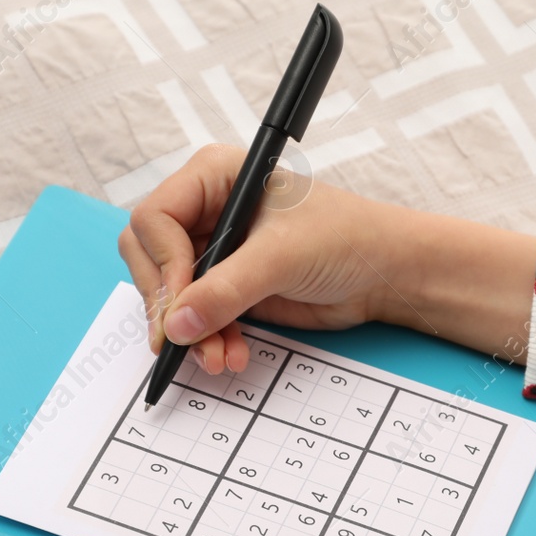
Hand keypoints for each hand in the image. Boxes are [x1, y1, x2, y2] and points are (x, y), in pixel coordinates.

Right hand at [119, 145, 398, 372]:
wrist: (385, 274)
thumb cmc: (347, 238)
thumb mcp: (282, 257)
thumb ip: (225, 290)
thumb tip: (175, 324)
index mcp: (216, 176)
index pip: (154, 218)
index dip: (162, 264)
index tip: (182, 301)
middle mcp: (207, 209)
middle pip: (151, 259)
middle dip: (169, 305)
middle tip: (185, 341)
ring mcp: (216, 250)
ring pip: (171, 296)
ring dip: (189, 333)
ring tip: (218, 359)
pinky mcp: (228, 286)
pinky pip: (196, 318)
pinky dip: (207, 340)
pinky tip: (230, 355)